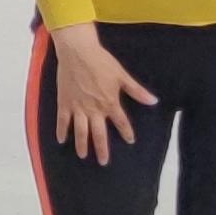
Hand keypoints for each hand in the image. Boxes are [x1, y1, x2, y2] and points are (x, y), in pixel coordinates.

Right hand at [39, 25, 144, 163]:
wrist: (78, 52)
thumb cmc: (101, 62)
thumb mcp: (122, 75)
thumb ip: (136, 91)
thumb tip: (153, 101)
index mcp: (110, 103)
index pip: (121, 122)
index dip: (126, 132)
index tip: (130, 140)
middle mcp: (94, 109)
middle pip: (99, 134)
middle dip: (102, 149)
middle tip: (103, 161)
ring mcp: (78, 107)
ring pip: (80, 131)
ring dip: (82, 145)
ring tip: (83, 155)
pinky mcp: (65, 103)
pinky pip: (62, 121)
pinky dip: (61, 131)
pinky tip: (61, 140)